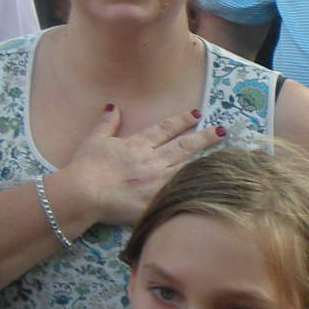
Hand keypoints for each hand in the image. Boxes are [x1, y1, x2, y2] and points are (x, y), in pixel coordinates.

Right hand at [61, 105, 225, 229]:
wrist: (84, 193)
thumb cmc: (86, 166)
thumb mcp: (94, 140)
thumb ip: (107, 124)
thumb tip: (113, 107)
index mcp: (138, 144)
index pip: (165, 128)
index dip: (182, 120)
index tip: (197, 114)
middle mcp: (152, 160)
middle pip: (184, 146)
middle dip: (205, 137)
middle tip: (222, 130)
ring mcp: (157, 182)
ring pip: (188, 169)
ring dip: (207, 162)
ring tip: (225, 157)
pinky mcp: (157, 201)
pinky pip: (181, 193)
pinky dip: (196, 188)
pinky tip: (210, 186)